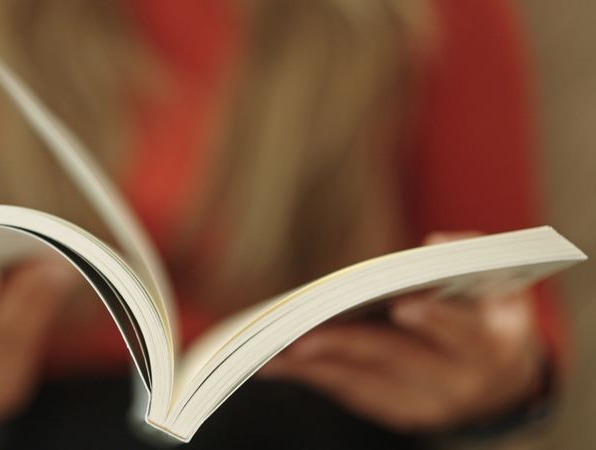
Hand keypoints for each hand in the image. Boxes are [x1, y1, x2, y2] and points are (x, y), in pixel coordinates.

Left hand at [259, 233, 545, 431]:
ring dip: (314, 369)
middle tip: (300, 335)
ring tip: (270, 353)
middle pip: (397, 361)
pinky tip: (281, 365)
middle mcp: (457, 384)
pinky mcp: (401, 415)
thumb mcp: (503, 285)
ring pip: (365, 385)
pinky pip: (353, 395)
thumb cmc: (493, 320)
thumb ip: (475, 256)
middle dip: (346, 346)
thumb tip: (434, 242)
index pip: (463, 333)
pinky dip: (316, 378)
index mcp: (489, 346)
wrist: (503, 386)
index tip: (403, 306)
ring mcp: (427, 406)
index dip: (436, 319)